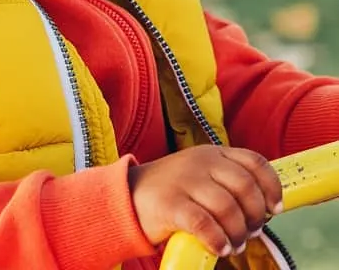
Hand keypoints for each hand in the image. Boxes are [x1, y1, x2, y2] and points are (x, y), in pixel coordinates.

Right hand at [128, 145, 282, 256]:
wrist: (127, 196)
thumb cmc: (172, 191)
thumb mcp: (201, 175)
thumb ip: (228, 182)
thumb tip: (265, 210)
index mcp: (212, 153)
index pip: (255, 162)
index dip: (271, 187)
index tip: (274, 209)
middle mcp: (200, 161)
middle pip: (245, 187)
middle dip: (255, 216)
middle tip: (249, 233)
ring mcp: (184, 181)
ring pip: (227, 208)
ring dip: (237, 233)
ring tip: (232, 245)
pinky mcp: (170, 204)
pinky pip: (204, 224)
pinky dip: (217, 240)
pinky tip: (218, 247)